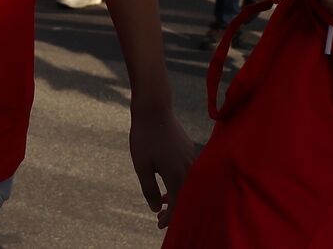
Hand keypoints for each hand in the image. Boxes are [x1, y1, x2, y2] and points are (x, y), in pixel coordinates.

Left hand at [129, 101, 195, 228]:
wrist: (154, 107)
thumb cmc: (145, 136)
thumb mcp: (141, 165)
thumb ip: (149, 189)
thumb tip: (156, 208)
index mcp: (177, 175)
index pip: (176, 205)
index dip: (169, 218)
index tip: (158, 224)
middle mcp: (188, 168)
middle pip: (185, 197)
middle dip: (173, 210)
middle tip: (159, 218)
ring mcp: (191, 157)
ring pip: (187, 184)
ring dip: (176, 196)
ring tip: (160, 201)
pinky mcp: (189, 149)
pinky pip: (187, 173)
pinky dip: (178, 182)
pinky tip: (166, 182)